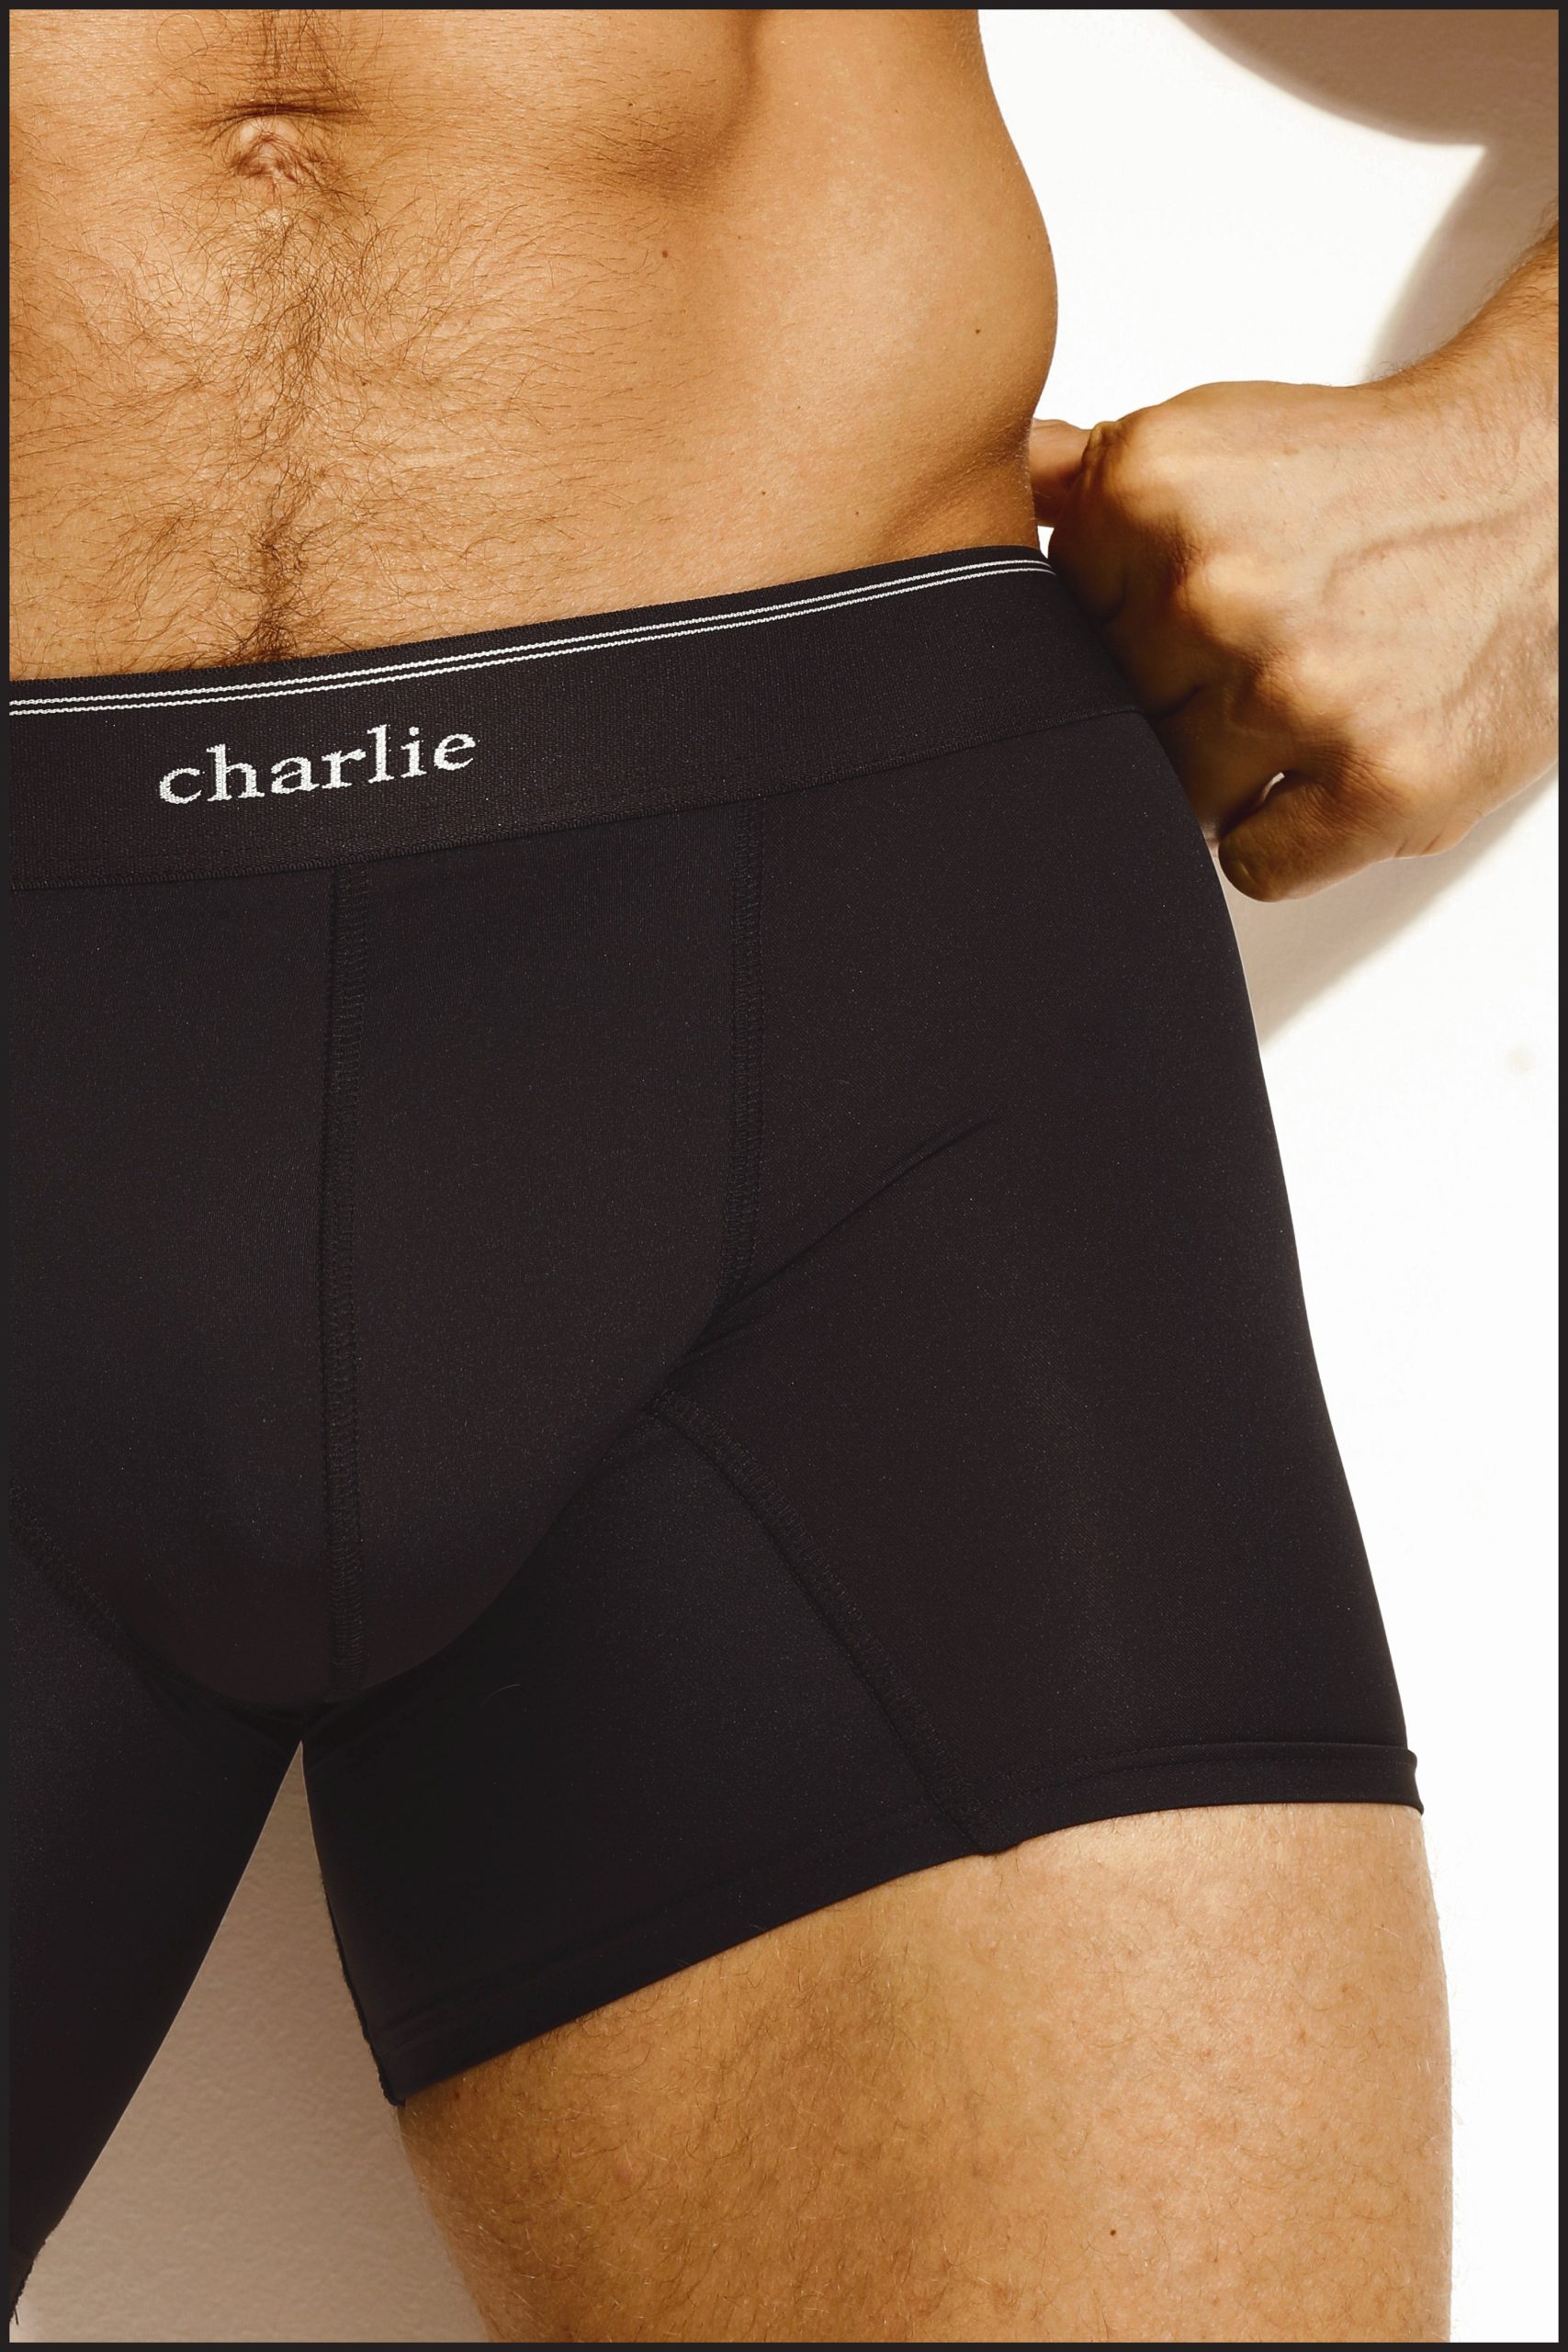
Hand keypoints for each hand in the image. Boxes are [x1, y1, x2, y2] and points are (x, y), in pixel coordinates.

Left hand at [1031, 367, 1557, 899]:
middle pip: (1110, 721)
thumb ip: (1084, 482)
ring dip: (1229, 774)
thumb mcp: (1210, 443)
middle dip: (1171, 707)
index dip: (1115, 642)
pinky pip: (1252, 867)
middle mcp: (1216, 592)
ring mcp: (1297, 693)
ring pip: (1176, 800)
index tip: (1177, 621)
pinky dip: (1284, 836)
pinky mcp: (1376, 783)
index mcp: (1152, 493)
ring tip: (1303, 700)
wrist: (1541, 485)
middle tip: (1255, 659)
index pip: (1052, 635)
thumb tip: (985, 490)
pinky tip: (1330, 762)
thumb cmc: (1372, 485)